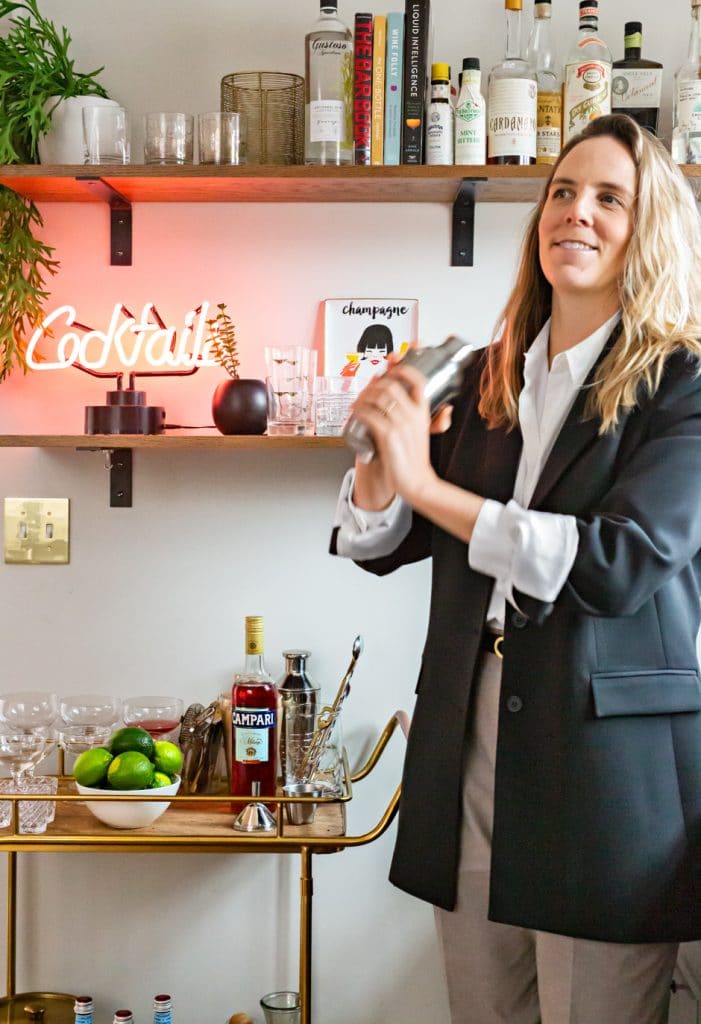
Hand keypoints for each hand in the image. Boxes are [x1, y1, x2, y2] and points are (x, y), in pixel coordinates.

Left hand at [351, 363, 450, 507]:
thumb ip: (426, 419)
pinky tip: (354, 413)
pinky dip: (359, 410)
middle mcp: (413, 415)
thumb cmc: (416, 459)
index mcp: (423, 412)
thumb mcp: (425, 433)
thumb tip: (440, 408)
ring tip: (356, 404)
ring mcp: (401, 424)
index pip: (417, 380)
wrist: (417, 482)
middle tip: (364, 392)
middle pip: (391, 384)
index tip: (391, 365)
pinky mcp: (388, 436)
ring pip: (378, 397)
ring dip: (363, 396)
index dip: (401, 368)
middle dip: (373, 384)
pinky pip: (369, 414)